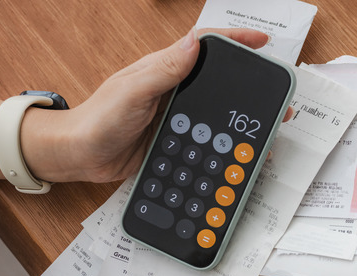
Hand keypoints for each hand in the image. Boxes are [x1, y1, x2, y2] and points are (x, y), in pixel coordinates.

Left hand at [22, 27, 271, 182]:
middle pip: (220, 79)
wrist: (79, 155)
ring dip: (241, 117)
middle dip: (250, 82)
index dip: (235, 39)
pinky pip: (207, 137)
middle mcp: (174, 88)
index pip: (206, 46)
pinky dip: (225, 144)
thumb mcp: (132, 91)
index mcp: (165, 69)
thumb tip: (194, 44)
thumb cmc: (98, 119)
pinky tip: (237, 154)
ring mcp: (176, 115)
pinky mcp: (175, 139)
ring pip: (217, 111)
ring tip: (266, 128)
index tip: (262, 41)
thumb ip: (163, 70)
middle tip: (277, 95)